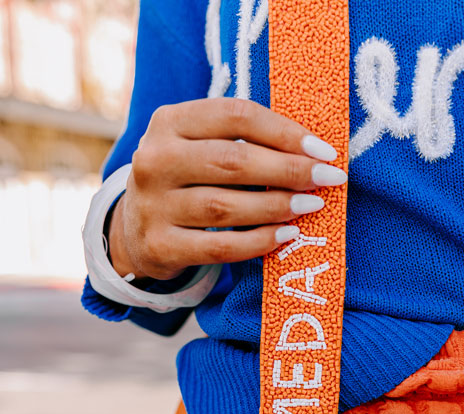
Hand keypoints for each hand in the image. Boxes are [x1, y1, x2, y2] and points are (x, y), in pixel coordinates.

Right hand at [107, 97, 346, 280]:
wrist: (134, 229)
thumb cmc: (185, 179)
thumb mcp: (199, 146)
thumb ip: (241, 141)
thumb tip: (312, 151)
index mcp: (168, 121)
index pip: (236, 116)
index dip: (285, 132)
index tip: (324, 150)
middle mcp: (155, 160)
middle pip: (234, 161)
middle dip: (289, 170)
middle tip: (327, 179)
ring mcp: (154, 205)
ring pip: (227, 206)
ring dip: (277, 206)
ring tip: (310, 205)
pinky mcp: (161, 246)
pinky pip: (221, 246)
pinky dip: (259, 241)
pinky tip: (286, 235)